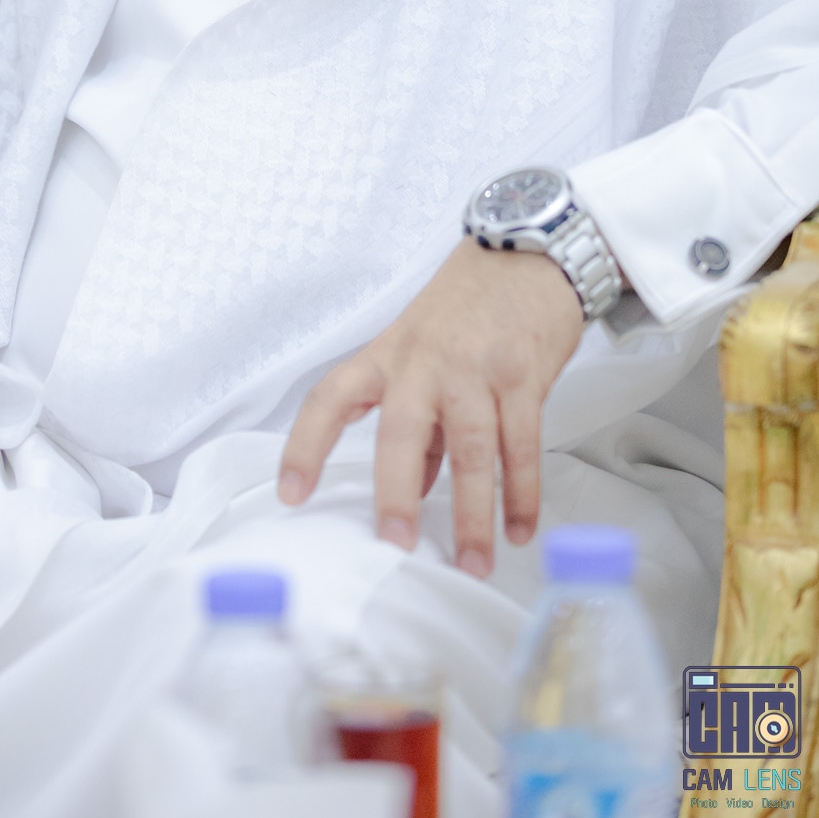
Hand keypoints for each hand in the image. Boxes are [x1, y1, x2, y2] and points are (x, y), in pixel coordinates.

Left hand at [277, 238, 582, 576]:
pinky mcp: (524, 375)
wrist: (527, 255)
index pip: (331, 397)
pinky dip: (521, 493)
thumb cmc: (467, 307)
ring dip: (473, 513)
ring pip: (470, 449)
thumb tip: (415, 488)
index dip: (305, 445)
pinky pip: (521, 445)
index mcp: (388, 355)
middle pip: (400, 432)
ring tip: (473, 562)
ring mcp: (476, 368)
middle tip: (395, 544)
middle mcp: (425, 361)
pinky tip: (518, 528)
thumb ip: (419, 423)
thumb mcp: (423, 353)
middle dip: (395, 493)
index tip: (291, 492)